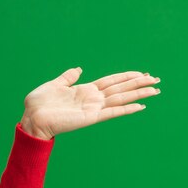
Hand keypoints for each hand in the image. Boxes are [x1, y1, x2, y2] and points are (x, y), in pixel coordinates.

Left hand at [20, 68, 160, 139]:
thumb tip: (78, 69)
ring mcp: (92, 108)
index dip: (125, 76)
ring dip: (138, 93)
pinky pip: (112, 112)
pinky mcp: (90, 117)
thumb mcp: (54, 85)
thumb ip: (67, 77)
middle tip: (156, 79)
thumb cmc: (38, 104)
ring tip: (155, 89)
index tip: (141, 72)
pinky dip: (126, 109)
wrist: (31, 118)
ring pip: (120, 98)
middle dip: (138, 83)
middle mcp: (91, 99)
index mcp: (83, 90)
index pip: (110, 81)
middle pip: (120, 88)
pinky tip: (140, 106)